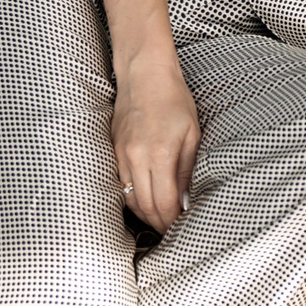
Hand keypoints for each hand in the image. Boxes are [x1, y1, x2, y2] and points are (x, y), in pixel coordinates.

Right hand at [112, 54, 199, 229]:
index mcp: (159, 153)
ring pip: (130, 198)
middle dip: (159, 223)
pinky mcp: (113, 151)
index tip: (182, 226)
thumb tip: (187, 198)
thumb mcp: (192, 133)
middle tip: (171, 230)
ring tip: (160, 220)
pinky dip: (133, 198)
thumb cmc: (173, 99)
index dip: (172, 220)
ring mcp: (121, 155)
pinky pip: (121, 184)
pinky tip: (145, 201)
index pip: (163, 202)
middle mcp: (136, 158)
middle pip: (144, 206)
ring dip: (145, 214)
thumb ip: (187, 169)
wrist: (144, 75)